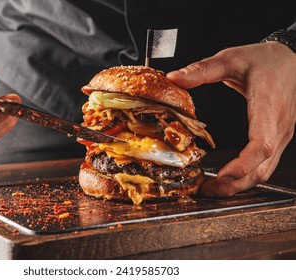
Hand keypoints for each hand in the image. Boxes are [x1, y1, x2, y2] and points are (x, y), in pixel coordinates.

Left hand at [167, 42, 295, 195]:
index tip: (220, 175)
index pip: (262, 144)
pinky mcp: (277, 137)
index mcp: (268, 105)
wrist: (289, 58)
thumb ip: (202, 69)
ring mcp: (281, 134)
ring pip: (265, 170)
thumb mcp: (230, 58)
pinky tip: (228, 178)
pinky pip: (265, 164)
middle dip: (235, 183)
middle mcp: (278, 125)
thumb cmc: (264, 59)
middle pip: (262, 167)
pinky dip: (247, 175)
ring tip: (213, 189)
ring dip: (240, 184)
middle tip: (207, 189)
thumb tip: (174, 77)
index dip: (242, 165)